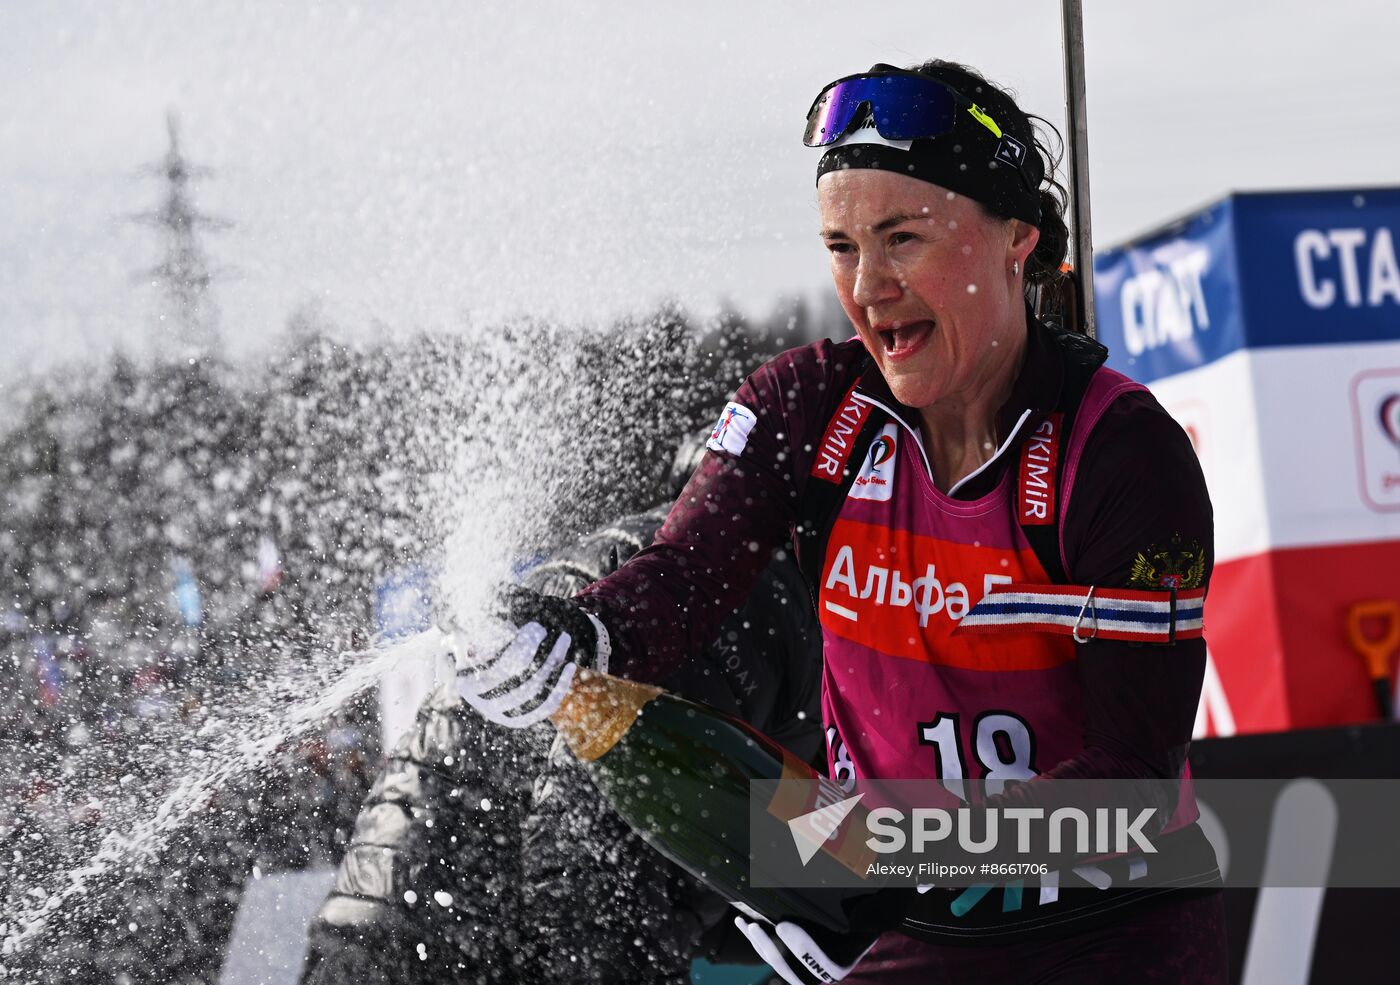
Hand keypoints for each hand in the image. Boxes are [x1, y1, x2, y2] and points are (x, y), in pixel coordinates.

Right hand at [455, 585, 610, 727]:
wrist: (481, 665)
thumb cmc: (478, 640)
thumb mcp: (472, 631)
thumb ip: (480, 630)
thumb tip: (493, 630)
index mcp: (467, 680)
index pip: (501, 666)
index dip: (523, 647)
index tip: (537, 627)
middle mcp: (482, 702)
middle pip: (521, 680)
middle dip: (544, 654)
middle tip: (558, 633)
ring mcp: (500, 713)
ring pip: (535, 692)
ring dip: (554, 664)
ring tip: (564, 639)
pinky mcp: (517, 719)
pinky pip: (543, 707)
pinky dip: (559, 687)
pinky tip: (569, 666)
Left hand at [732, 906, 877, 984]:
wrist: (869, 895)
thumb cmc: (879, 896)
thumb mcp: (887, 903)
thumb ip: (878, 913)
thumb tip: (862, 921)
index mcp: (850, 956)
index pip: (826, 964)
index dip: (804, 949)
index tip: (783, 925)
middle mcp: (828, 964)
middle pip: (796, 970)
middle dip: (772, 951)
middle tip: (755, 926)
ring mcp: (809, 960)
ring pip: (780, 962)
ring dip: (759, 945)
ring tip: (745, 924)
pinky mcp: (793, 950)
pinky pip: (773, 952)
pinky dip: (757, 939)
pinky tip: (743, 922)